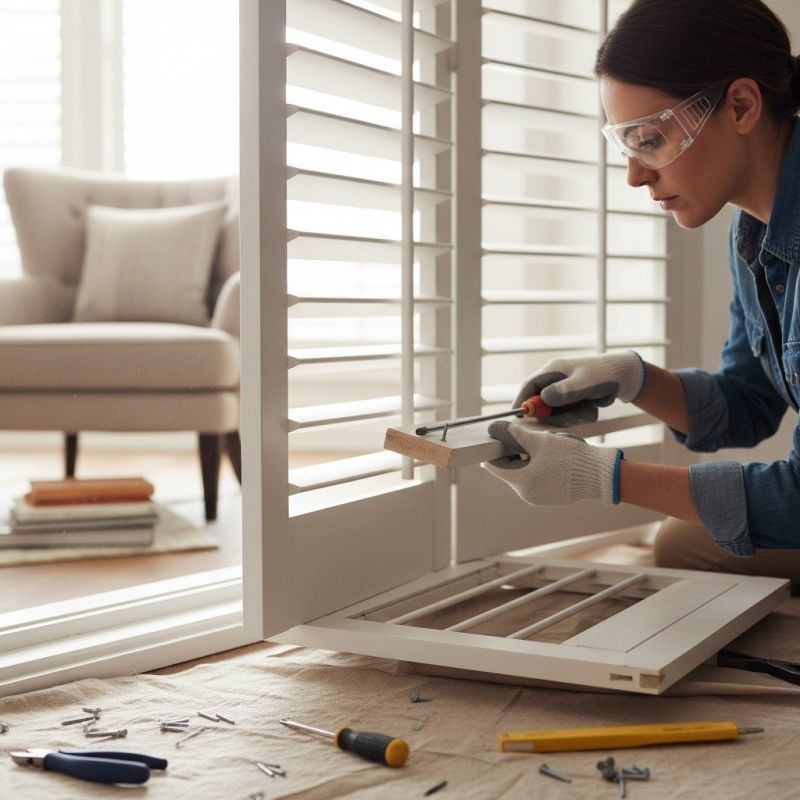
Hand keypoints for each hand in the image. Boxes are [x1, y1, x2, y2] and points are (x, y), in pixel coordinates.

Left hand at [485, 420, 622, 504]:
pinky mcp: (552, 497)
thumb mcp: (540, 441)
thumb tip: (497, 429)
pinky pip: (539, 479)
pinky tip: (556, 456)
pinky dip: (541, 466)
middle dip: (516, 451)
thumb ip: (516, 435)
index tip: (495, 439)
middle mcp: (527, 494)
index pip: (495, 466)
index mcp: (521, 482)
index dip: (493, 450)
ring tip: (548, 445)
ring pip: (526, 472)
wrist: (599, 475)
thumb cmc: (569, 457)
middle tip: (526, 437)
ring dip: (530, 458)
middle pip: (511, 469)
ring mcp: (540, 498)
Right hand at [514, 352, 644, 426]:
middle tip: (572, 418)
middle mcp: (554, 382)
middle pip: (541, 405)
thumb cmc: (604, 374)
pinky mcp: (572, 403)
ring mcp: (563, 393)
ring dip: (572, 417)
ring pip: (556, 414)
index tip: (520, 417)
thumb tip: (543, 399)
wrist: (625, 377)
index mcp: (552, 371)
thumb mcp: (585, 382)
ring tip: (588, 409)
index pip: (528, 387)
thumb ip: (564, 391)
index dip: (522, 402)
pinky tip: (592, 408)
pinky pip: (570, 417)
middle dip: (555, 416)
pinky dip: (581, 416)